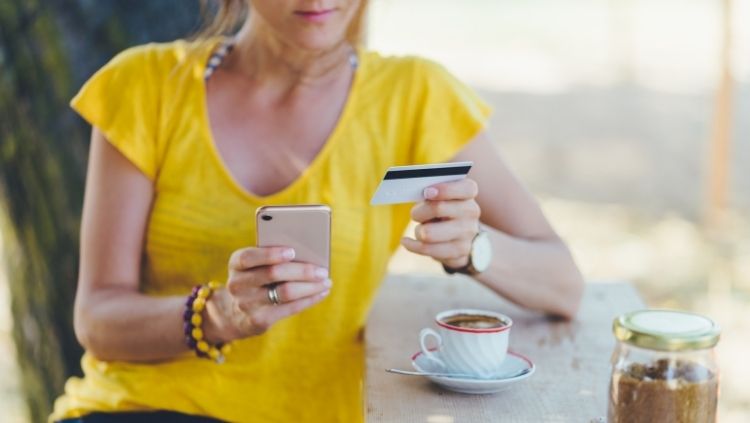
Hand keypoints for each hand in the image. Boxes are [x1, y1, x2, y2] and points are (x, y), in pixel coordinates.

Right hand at [204, 247, 330, 341]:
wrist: (235, 312)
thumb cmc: (256, 279)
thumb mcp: (255, 266)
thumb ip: (274, 258)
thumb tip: (309, 254)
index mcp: (236, 264)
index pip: (249, 257)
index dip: (270, 254)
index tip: (292, 251)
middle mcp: (237, 284)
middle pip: (273, 274)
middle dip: (302, 271)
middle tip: (322, 270)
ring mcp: (246, 304)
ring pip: (285, 292)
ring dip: (310, 286)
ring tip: (326, 282)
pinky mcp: (258, 321)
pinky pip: (289, 308)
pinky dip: (309, 299)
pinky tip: (321, 292)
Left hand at [401, 178, 480, 268]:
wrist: (459, 236)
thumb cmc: (443, 209)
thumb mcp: (440, 196)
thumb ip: (432, 191)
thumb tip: (420, 195)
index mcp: (468, 192)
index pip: (465, 188)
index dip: (445, 189)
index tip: (427, 192)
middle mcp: (471, 212)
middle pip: (438, 208)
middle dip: (419, 212)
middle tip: (416, 214)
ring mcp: (467, 233)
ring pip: (429, 233)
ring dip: (418, 231)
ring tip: (420, 229)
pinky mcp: (459, 252)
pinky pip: (427, 249)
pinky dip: (412, 245)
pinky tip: (406, 241)